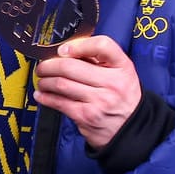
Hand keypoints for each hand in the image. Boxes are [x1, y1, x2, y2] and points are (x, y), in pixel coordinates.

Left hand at [34, 34, 141, 148]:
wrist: (132, 128)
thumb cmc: (121, 98)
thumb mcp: (120, 74)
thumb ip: (98, 60)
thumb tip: (66, 51)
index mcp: (123, 67)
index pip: (103, 46)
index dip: (79, 45)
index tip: (63, 50)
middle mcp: (113, 83)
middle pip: (71, 66)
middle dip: (49, 65)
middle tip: (43, 67)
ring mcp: (99, 100)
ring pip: (61, 84)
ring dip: (45, 81)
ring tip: (42, 80)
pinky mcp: (86, 116)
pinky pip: (59, 102)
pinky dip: (45, 97)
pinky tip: (41, 94)